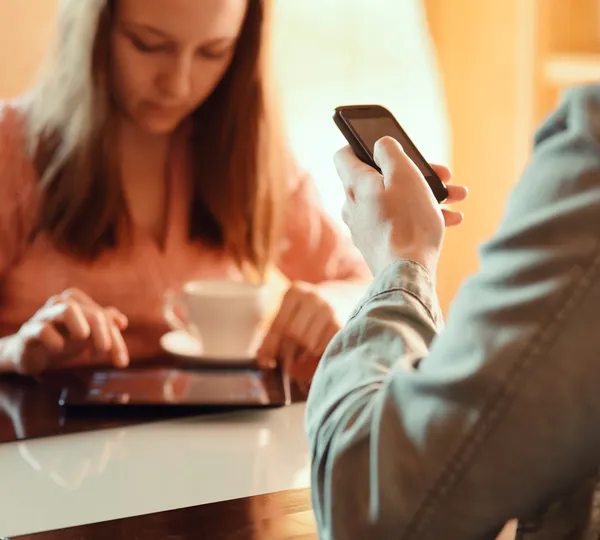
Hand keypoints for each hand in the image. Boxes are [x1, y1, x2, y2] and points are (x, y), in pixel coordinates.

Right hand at [7, 289, 128, 375]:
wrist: (27, 352)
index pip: (105, 316)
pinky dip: (56, 342)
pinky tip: (59, 349)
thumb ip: (106, 325)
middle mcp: (62, 303)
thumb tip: (122, 322)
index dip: (116, 339)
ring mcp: (44, 315)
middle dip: (105, 337)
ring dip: (82, 328)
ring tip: (82, 343)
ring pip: (68, 309)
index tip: (121, 362)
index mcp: (78, 301)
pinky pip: (44, 330)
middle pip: (93, 313)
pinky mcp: (29, 331)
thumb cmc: (61, 339)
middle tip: (102, 356)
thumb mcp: (87, 334)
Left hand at [257, 282, 339, 379]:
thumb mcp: (289, 312)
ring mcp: (329, 310)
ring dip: (300, 355)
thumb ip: (273, 333)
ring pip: (307, 344)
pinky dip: (314, 354)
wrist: (341, 298)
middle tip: (283, 360)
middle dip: (285, 352)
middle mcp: (313, 298)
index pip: (278, 325)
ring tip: (299, 354)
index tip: (263, 362)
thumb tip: (262, 359)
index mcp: (295, 292)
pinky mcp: (340, 324)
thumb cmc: (306, 311)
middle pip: (292, 335)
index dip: (269, 346)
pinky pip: (322, 348)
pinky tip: (313, 350)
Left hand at [334, 136, 467, 276]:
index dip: (362, 144)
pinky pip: (399, 222)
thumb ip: (390, 152)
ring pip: (395, 200)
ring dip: (427, 195)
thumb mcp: (404, 174)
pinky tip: (451, 219)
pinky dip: (421, 216)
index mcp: (355, 185)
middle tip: (442, 175)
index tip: (384, 146)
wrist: (408, 272)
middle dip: (415, 173)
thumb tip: (381, 144)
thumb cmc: (407, 222)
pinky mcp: (378, 244)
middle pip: (380, 178)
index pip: (344, 155)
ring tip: (456, 197)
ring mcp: (365, 227)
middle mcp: (354, 206)